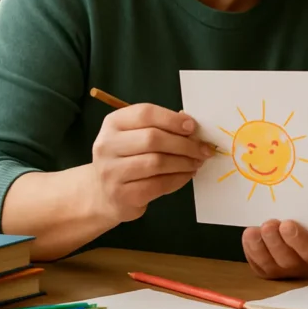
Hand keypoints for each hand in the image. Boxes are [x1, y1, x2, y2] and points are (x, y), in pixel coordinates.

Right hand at [90, 103, 213, 222]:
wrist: (104, 194)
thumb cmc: (127, 159)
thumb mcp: (136, 136)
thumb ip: (160, 127)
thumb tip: (190, 123)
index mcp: (113, 123)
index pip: (145, 113)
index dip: (172, 119)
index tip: (192, 127)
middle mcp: (107, 145)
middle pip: (152, 138)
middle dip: (184, 144)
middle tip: (203, 149)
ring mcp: (112, 171)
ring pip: (157, 162)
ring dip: (184, 162)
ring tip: (197, 162)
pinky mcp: (122, 194)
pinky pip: (158, 184)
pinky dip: (179, 179)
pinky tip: (187, 174)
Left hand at [243, 220, 307, 279]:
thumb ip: (307, 218)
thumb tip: (291, 201)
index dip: (297, 238)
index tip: (287, 224)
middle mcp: (300, 268)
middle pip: (285, 258)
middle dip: (274, 240)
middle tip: (268, 224)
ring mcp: (281, 273)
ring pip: (267, 263)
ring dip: (258, 246)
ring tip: (252, 231)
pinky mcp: (266, 273)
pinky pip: (256, 264)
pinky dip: (250, 249)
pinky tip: (249, 236)